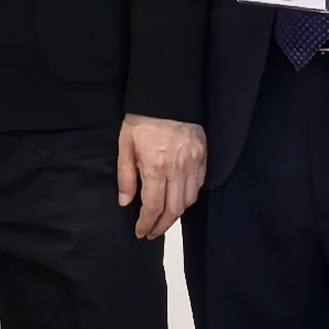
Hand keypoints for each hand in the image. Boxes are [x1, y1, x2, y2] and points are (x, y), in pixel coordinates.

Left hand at [112, 115, 206, 240]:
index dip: (146, 223)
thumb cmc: (142, 120)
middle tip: (151, 233)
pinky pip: (199, 186)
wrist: (168, 96)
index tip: (140, 232)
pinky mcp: (203, 158)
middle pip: (174, 210)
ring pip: (189, 201)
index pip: (153, 207)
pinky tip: (179, 200)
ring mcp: (194, 164)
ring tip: (164, 220)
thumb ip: (126, 177)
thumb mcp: (125, 146)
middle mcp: (178, 170)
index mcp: (156, 167)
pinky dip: (189, 198)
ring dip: (176, 215)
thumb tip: (126, 203)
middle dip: (162, 226)